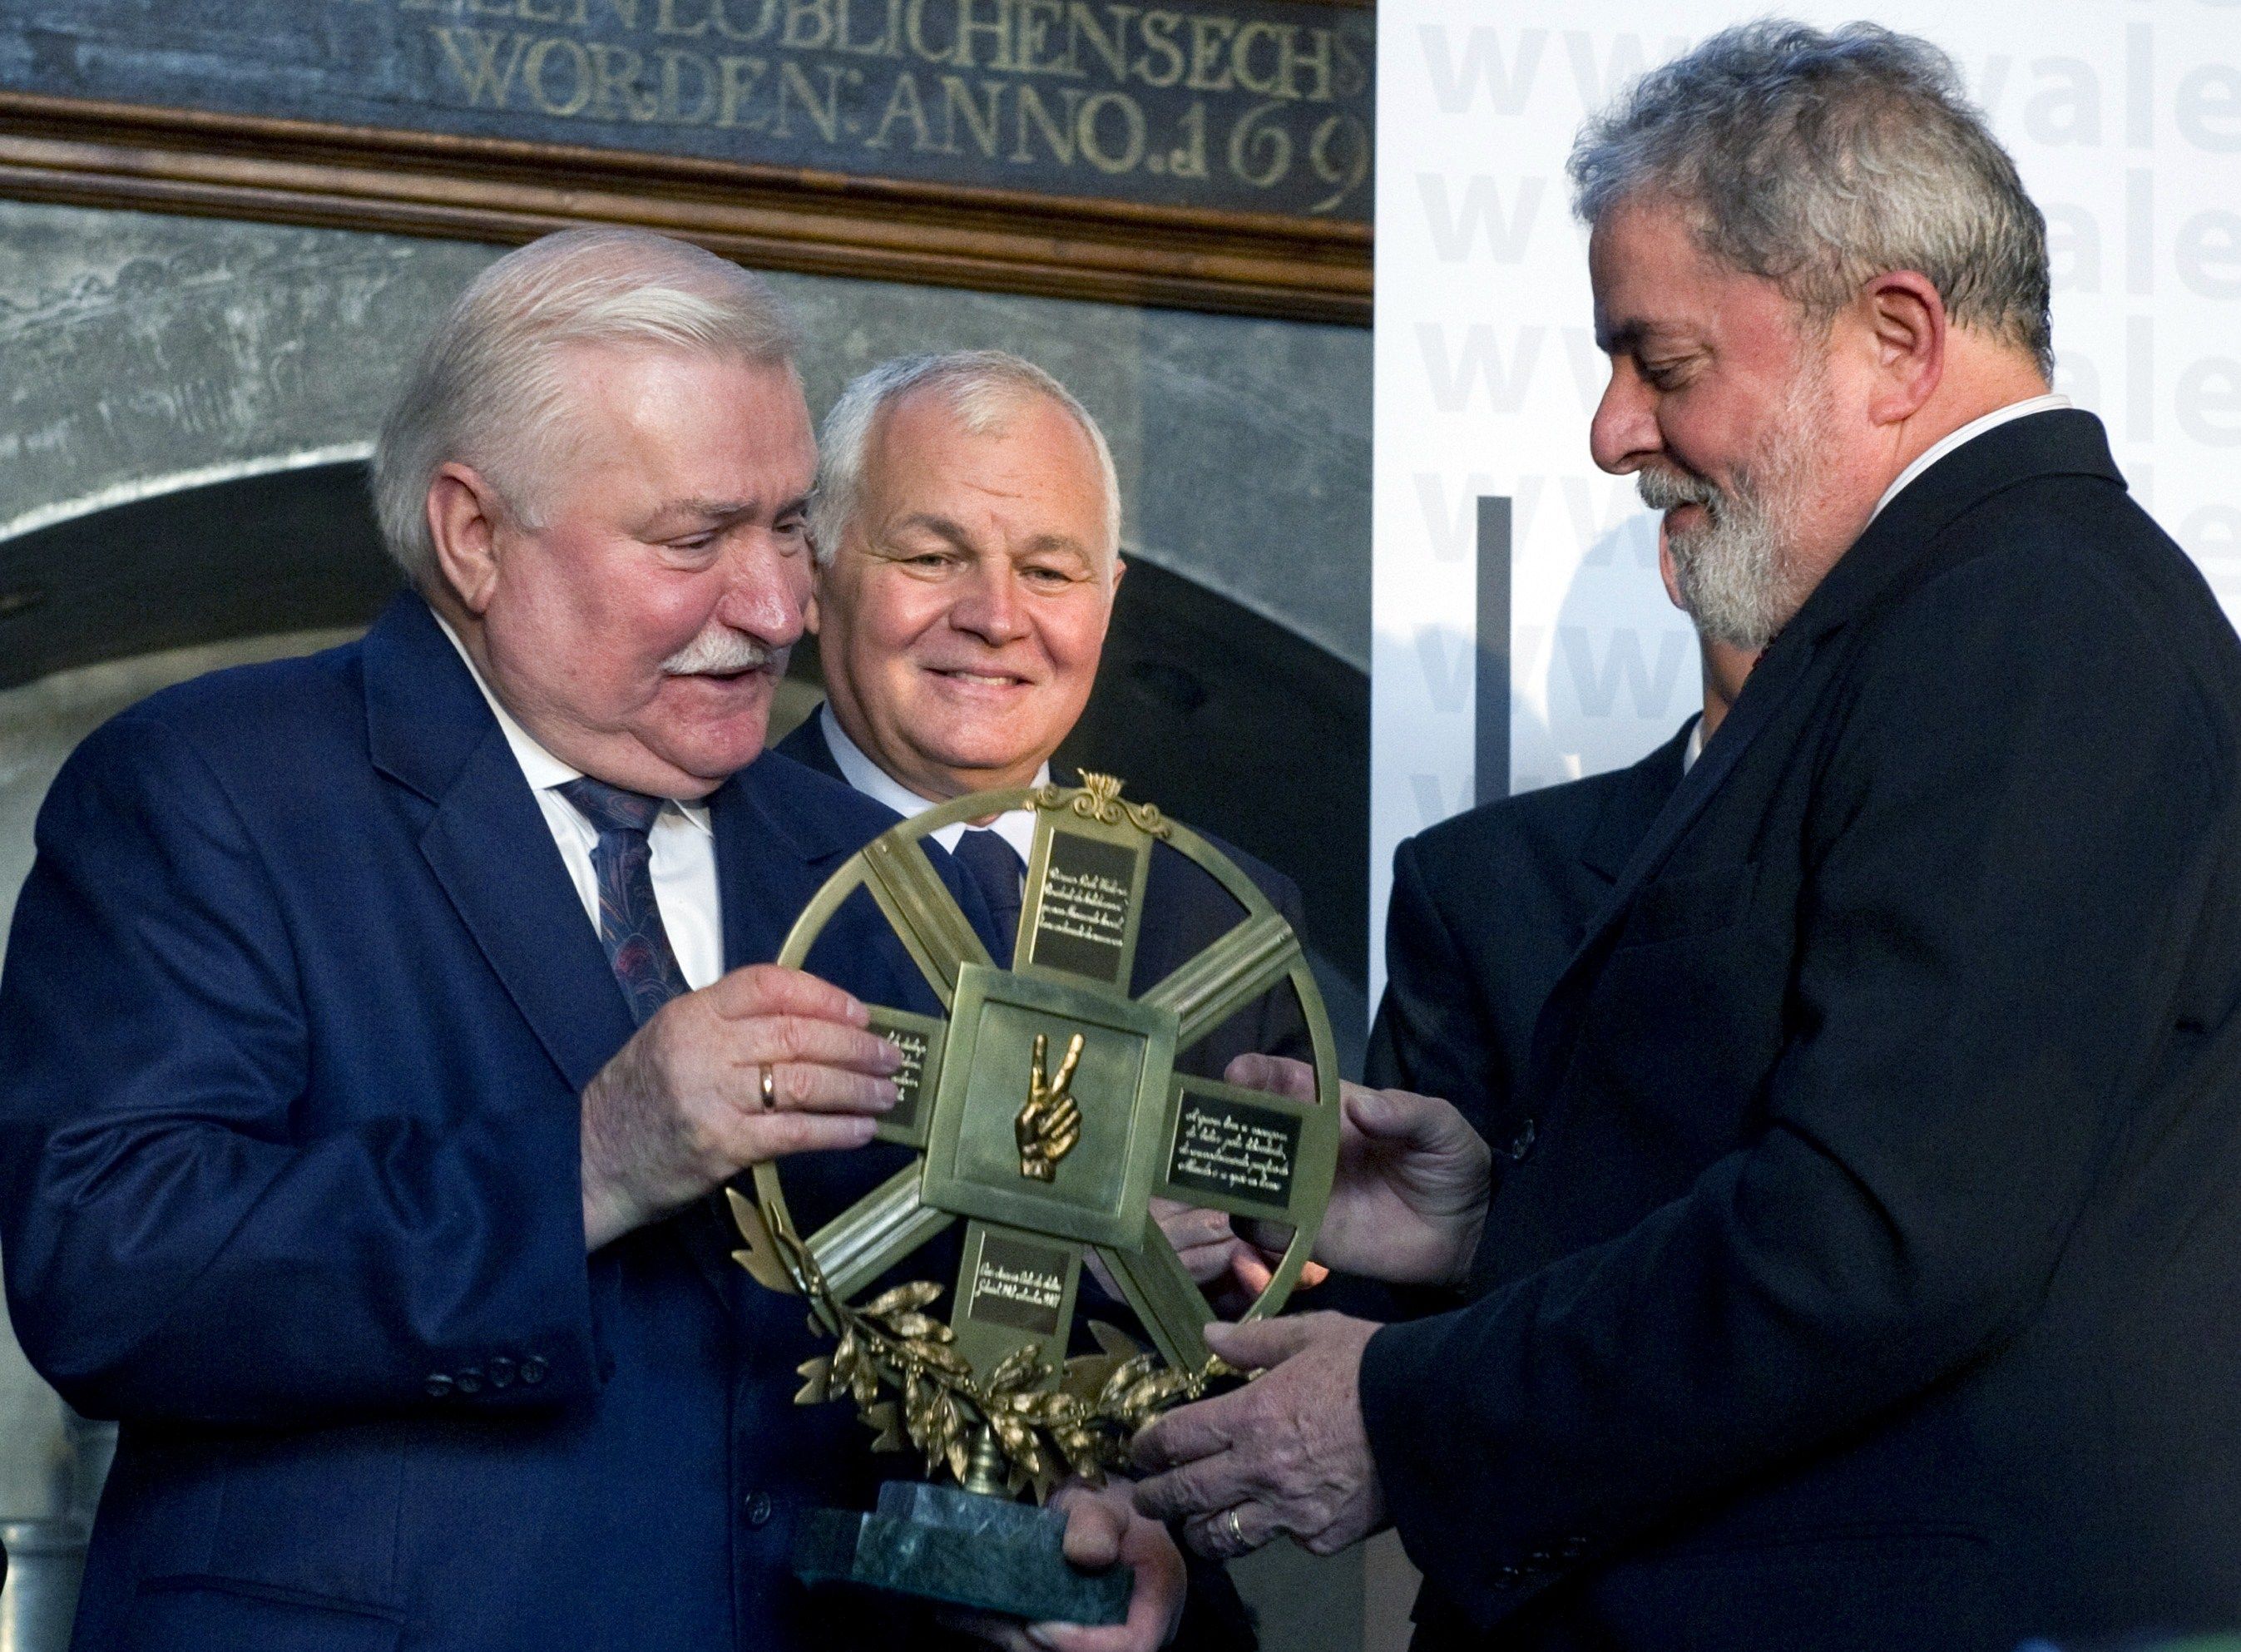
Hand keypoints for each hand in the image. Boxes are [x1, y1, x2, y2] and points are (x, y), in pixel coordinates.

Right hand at [578, 964, 901, 1248]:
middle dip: (854, 1045)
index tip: (860, 1012)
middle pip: (796, 1033)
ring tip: (887, 1094)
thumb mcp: (674, 1039)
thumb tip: (815, 1023)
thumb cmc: (641, 1098)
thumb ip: (731, 1025)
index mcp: (692, 1013)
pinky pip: (794, 1132)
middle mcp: (702, 1048)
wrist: (592, 1161)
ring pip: (803, 1082)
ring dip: (856, 1088)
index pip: (767, 985)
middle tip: (892, 1055)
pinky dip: (836, 1130)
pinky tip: (862, 1131)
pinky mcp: (721, 1146)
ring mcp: (711, 1098)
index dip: (822, 994)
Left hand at [948, 1477, 1185, 1651]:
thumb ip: (1096, 1522)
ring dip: (1008, 1641)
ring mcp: (1101, 1640)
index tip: (1038, 1624)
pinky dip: (1000, 1635)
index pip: (1131, 1645)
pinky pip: (1035, 1648)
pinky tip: (965, 1615)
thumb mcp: (1103, 1501)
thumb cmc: (1106, 1504)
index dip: (1084, 1644)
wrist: (1095, 1512)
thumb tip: (1086, 1553)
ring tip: (968, 1616)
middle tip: (990, 1620)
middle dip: (1032, 1644)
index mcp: (1157, 1601)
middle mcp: (1133, 1632)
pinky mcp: (1068, 1640)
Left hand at [1017, 1032, 1084, 1181]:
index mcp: (1038, 1095)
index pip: (1040, 1071)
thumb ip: (1029, 1112)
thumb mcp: (1021, 1124)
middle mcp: (1053, 1098)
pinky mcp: (1075, 1122)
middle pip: (1065, 1073)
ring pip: (1068, 1103)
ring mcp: (1065, 1109)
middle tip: (1079, 1036)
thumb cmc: (1026, 1141)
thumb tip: (1042, 1104)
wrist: (1039, 1159)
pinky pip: (1072, 1119)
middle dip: (1072, 1054)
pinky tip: (1055, 1137)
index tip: (1041, 1036)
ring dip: (1055, 1120)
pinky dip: (1062, 1129)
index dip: (1040, 1054)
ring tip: (1045, 1133)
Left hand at [1132, 1315, 1385, 1559]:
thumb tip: (1206, 1336)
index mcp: (1250, 1415)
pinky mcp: (1323, 1537)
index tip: (1140, 1450)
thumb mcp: (1310, 1334)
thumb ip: (1252, 1339)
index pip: (1173, 1440)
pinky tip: (1276, 1516)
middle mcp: (1260, 1470)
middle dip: (1155, 1498)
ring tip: (1197, 1520)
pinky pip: (1282, 1543)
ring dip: (1201, 1529)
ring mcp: (1291, 1511)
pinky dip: (1273, 1533)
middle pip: (1184, 1496)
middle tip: (1147, 1496)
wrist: (1434, 1415)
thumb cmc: (1370, 1365)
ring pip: (1222, 1537)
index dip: (1146, 1447)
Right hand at [1224, 1055, 1490, 1287]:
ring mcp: (1304, 1192)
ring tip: (1215, 1174)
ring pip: (1249, 1177)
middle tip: (1209, 1128)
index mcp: (1334, 1109)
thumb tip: (1359, 1107)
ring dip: (1228, 1174)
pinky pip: (1267, 1229)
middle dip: (1226, 1123)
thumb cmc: (1452, 1165)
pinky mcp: (1309, 1234)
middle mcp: (1309, 1147)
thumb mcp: (1440, 1125)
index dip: (1257, 1074)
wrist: (1469, 1233)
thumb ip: (1406, 1111)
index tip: (1237, 1075)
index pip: (1284, 1082)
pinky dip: (1252, 1223)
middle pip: (1254, 1128)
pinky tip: (1249, 1218)